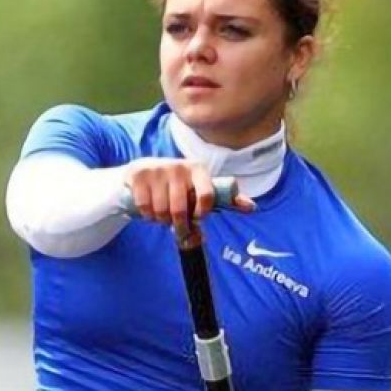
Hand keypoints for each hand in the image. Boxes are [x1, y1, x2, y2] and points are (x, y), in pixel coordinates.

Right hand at [124, 159, 253, 235]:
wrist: (141, 172)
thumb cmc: (177, 186)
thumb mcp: (200, 189)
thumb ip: (226, 200)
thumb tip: (252, 208)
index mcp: (198, 170)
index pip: (207, 196)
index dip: (201, 213)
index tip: (196, 217)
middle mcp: (179, 166)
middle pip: (180, 210)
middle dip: (177, 223)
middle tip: (175, 223)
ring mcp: (158, 169)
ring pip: (161, 211)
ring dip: (160, 219)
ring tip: (161, 214)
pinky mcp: (139, 174)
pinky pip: (144, 207)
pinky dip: (146, 215)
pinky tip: (148, 209)